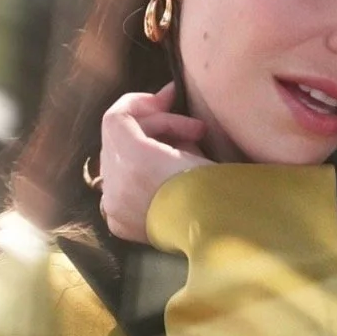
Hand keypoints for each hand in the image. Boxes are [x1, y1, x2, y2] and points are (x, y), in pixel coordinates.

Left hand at [99, 83, 209, 241]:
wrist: (223, 238)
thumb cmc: (219, 189)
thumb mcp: (195, 146)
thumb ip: (168, 122)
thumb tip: (164, 97)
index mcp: (135, 160)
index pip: (116, 117)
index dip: (140, 103)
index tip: (167, 101)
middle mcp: (116, 183)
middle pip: (118, 138)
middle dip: (151, 128)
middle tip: (190, 131)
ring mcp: (114, 206)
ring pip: (118, 162)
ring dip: (147, 152)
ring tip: (185, 158)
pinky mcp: (119, 223)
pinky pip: (119, 188)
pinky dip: (138, 177)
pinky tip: (164, 180)